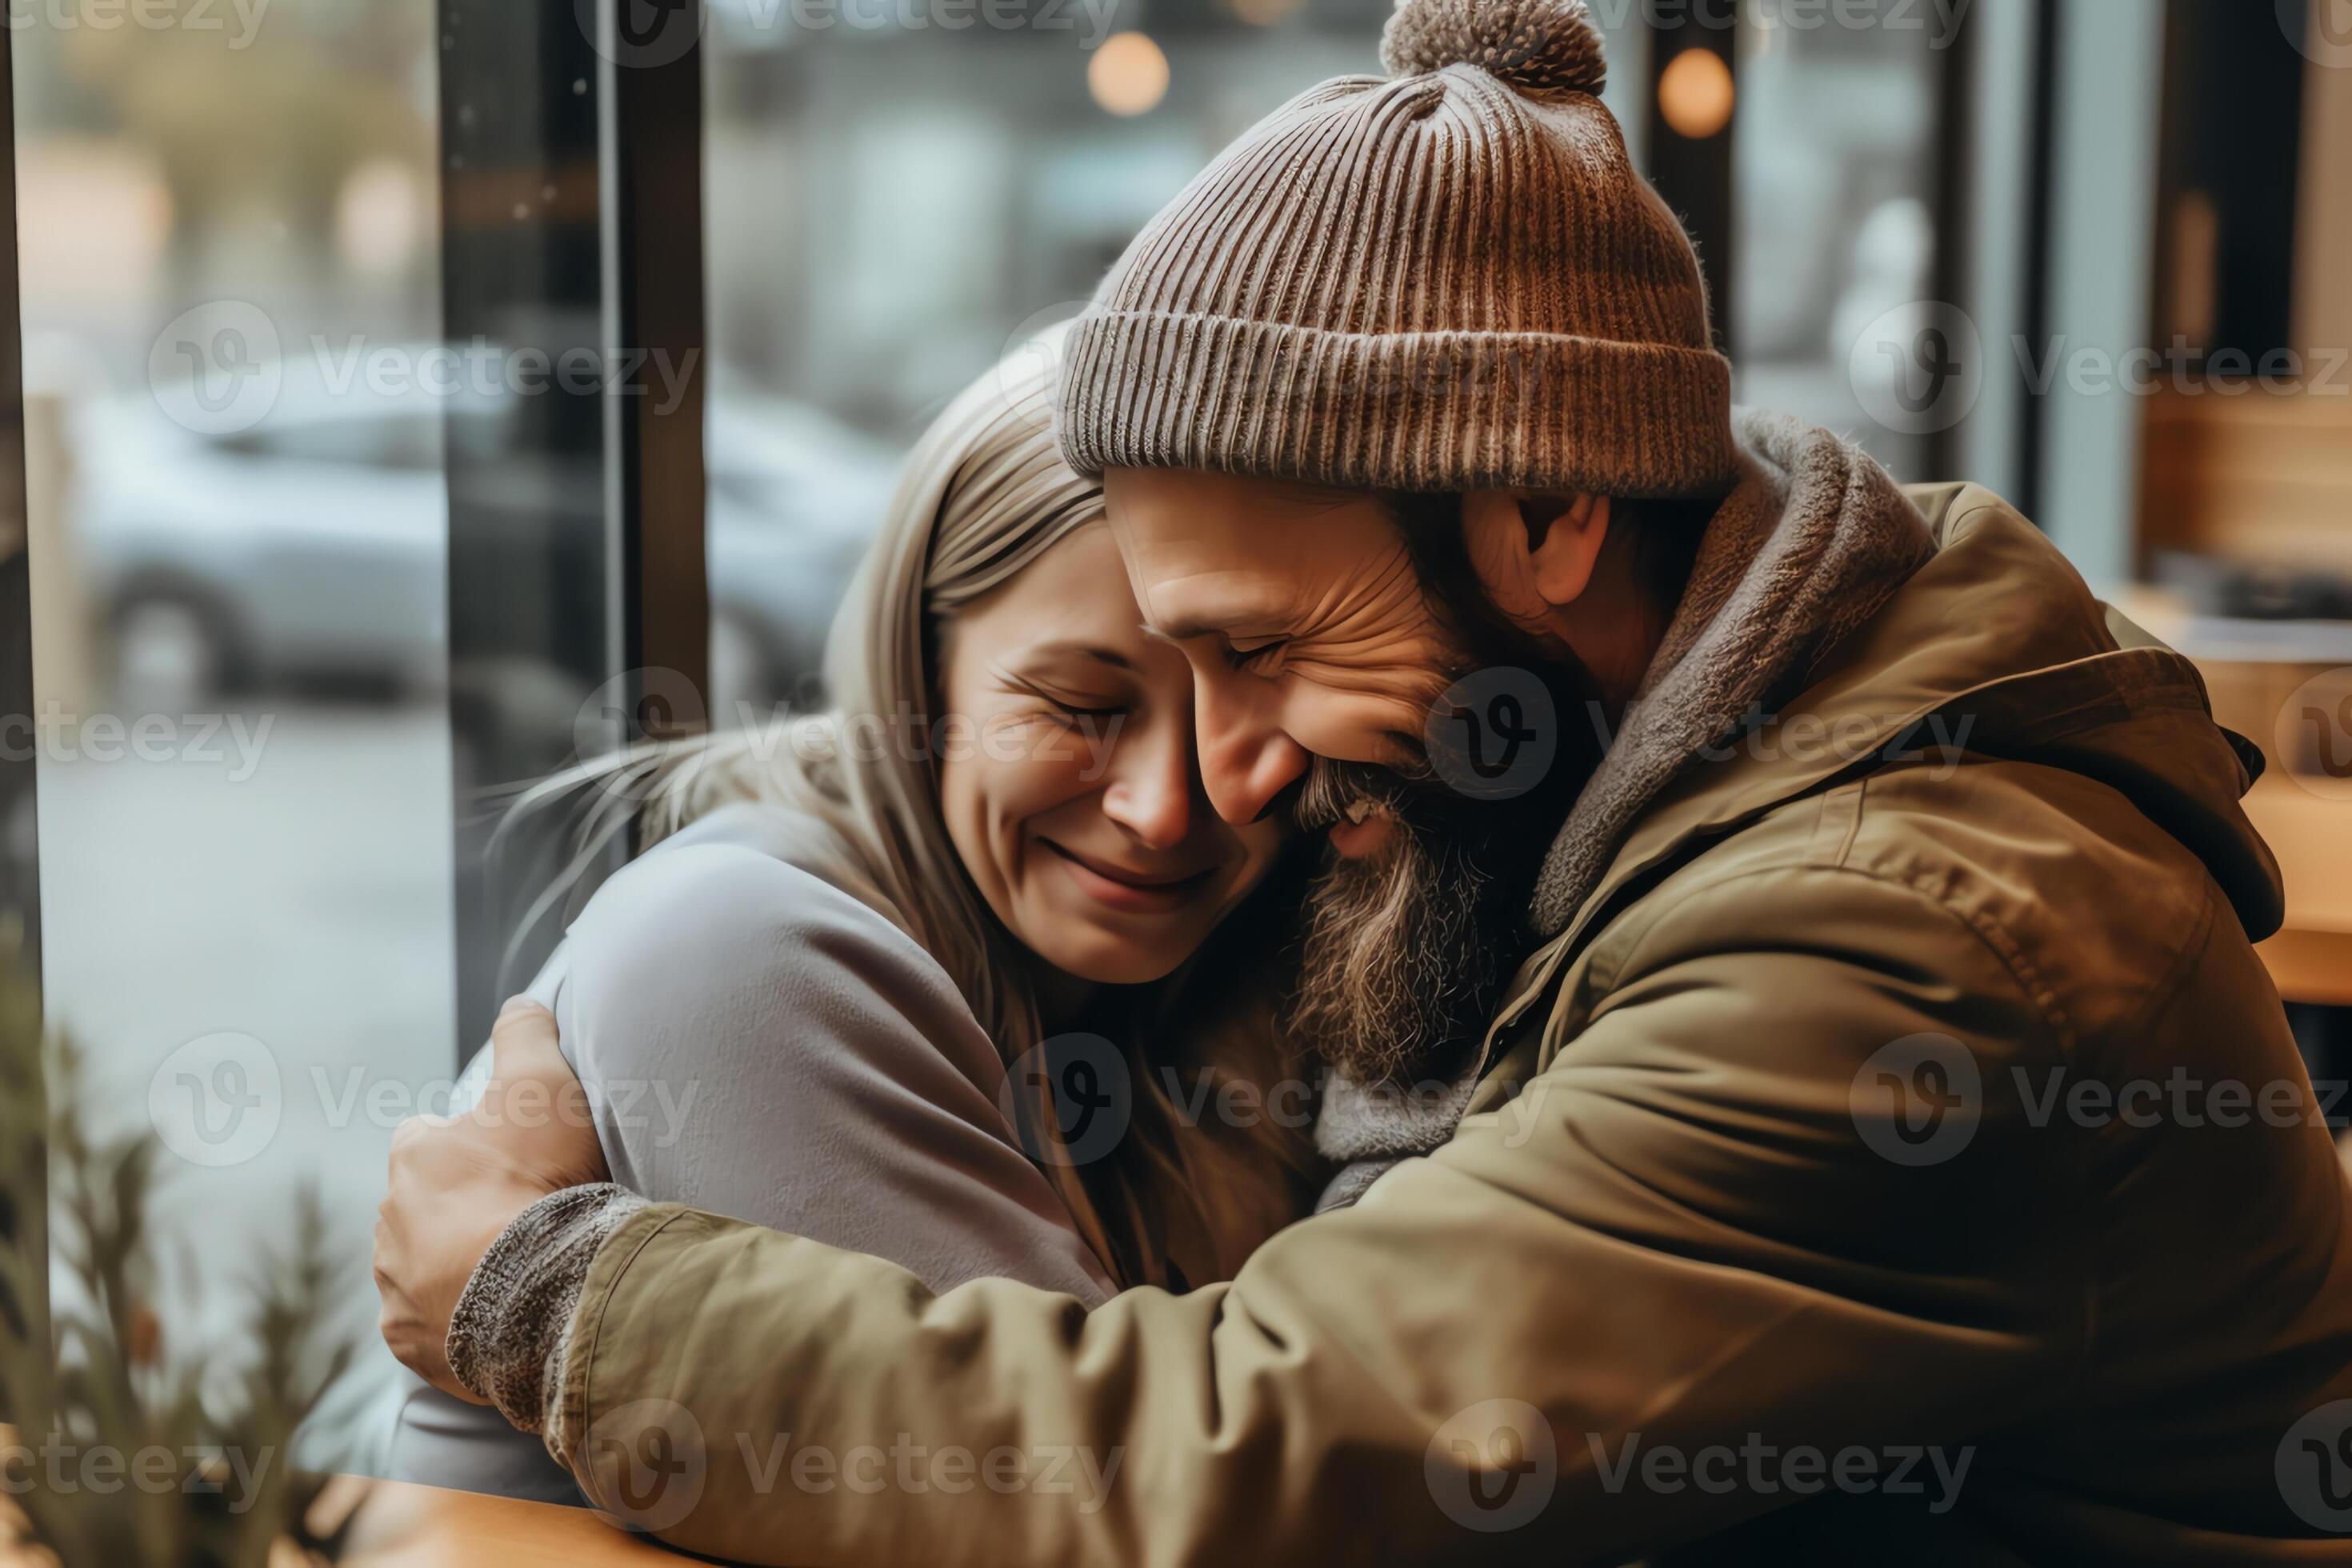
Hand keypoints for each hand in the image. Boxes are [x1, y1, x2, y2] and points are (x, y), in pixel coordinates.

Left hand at [374, 998, 609, 1399]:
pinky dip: (459, 1320)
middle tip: (521, 1218)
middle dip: (460, 1211)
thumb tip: (520, 1002)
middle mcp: (390, 1222)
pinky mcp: (411, 1343)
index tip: (508, 1160)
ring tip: (518, 1270)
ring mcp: (396, 1287)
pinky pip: (429, 1327)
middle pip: (421, 1207)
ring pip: (421, 1267)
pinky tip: (503, 1314)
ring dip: (458, 1266)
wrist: (545, 1290)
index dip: (467, 1145)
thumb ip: (527, 1034)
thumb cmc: (541, 1182)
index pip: (425, 1139)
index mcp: (414, 1159)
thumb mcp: (544, 1084)